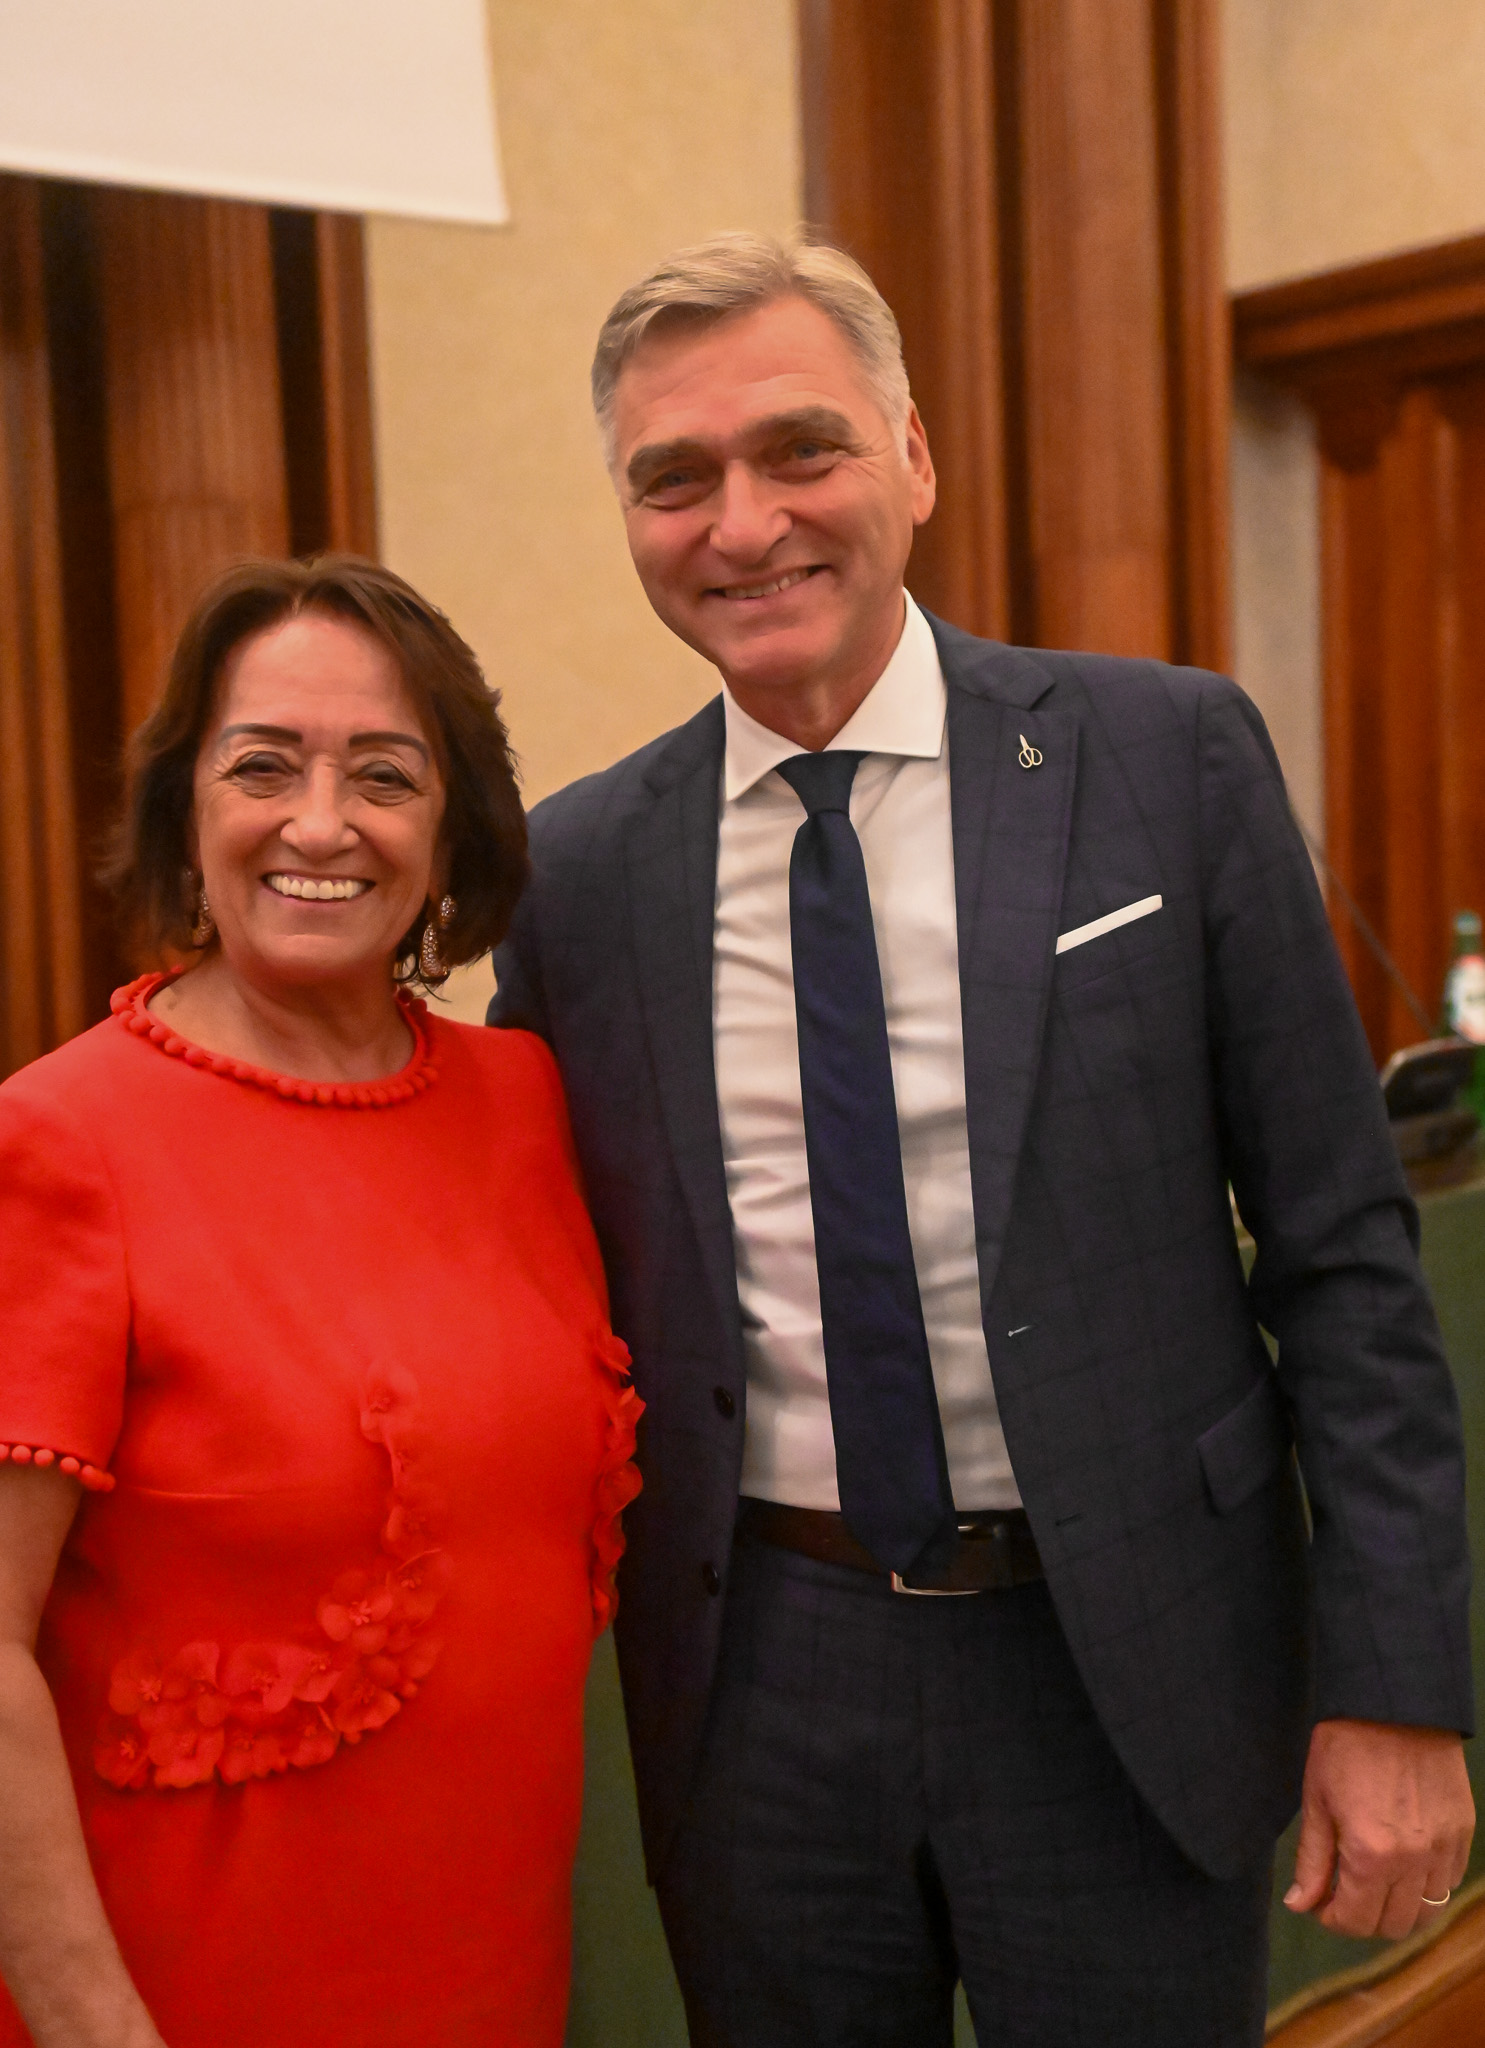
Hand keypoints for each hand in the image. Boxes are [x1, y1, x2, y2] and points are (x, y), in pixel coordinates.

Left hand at [1283, 1718, 1473, 1939]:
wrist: (1394, 1704)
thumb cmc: (1345, 1746)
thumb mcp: (1317, 1800)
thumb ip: (1312, 1860)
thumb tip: (1299, 1904)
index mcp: (1371, 1855)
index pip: (1356, 1921)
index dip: (1333, 1919)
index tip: (1321, 1904)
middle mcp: (1414, 1862)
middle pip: (1394, 1925)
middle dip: (1364, 1918)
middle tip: (1345, 1894)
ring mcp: (1444, 1849)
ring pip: (1427, 1911)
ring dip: (1398, 1908)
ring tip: (1375, 1882)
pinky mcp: (1463, 1833)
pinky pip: (1448, 1882)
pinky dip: (1427, 1886)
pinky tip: (1405, 1864)